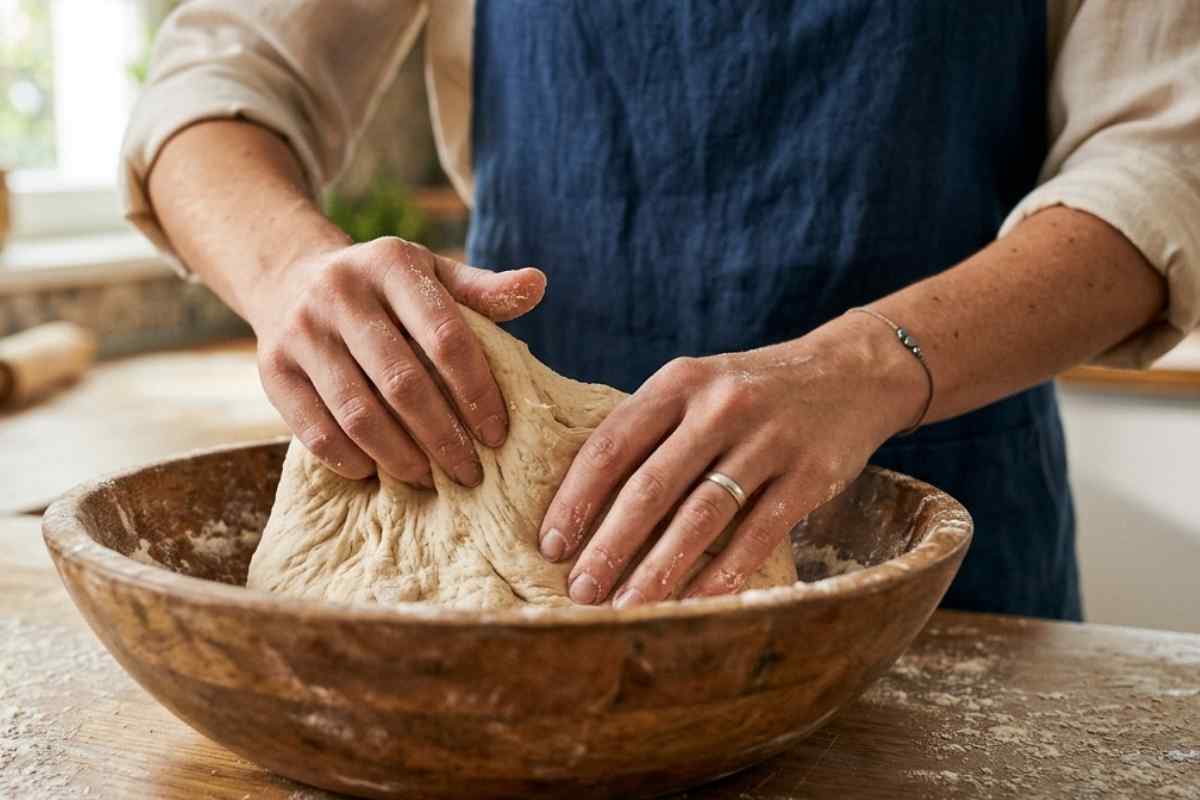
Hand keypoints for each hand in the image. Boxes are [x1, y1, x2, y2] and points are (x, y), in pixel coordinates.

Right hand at [247, 236, 545, 484]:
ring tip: (430, 479)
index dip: (476, 392)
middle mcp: (340, 293)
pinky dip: (351, 460)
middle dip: (443, 437)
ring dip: (400, 457)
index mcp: (391, 265)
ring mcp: (300, 332)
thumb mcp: (433, 274)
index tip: (498, 435)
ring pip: (357, 414)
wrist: (290, 276)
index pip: (446, 337)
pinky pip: (314, 431)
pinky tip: (379, 473)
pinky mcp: (271, 370)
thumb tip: (538, 285)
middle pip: (402, 383)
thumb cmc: (385, 287)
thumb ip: (483, 290)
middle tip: (470, 473)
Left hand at [537, 314, 924, 606]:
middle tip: (580, 591)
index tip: (552, 544)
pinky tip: (694, 604)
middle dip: (608, 545)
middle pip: (650, 486)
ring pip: (701, 515)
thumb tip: (585, 503)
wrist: (850, 372)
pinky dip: (723, 574)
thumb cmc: (753, 392)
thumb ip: (651, 430)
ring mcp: (767, 440)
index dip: (576, 498)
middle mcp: (719, 406)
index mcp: (679, 382)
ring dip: (658, 568)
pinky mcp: (808, 474)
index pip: (612, 444)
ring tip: (626, 607)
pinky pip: (757, 533)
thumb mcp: (698, 387)